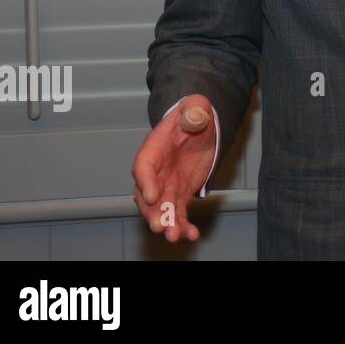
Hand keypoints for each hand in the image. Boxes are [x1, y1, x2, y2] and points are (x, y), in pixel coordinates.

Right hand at [131, 94, 214, 242]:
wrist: (200, 125)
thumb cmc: (192, 115)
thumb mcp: (195, 107)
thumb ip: (194, 110)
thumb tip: (196, 114)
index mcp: (153, 149)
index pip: (144, 167)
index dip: (146, 183)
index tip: (152, 197)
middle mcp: (155, 172)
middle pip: (147, 195)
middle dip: (153, 212)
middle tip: (160, 226)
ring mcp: (166, 185)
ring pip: (162, 209)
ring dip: (168, 223)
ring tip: (175, 236)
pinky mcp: (179, 194)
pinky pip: (179, 212)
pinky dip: (184, 224)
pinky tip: (191, 235)